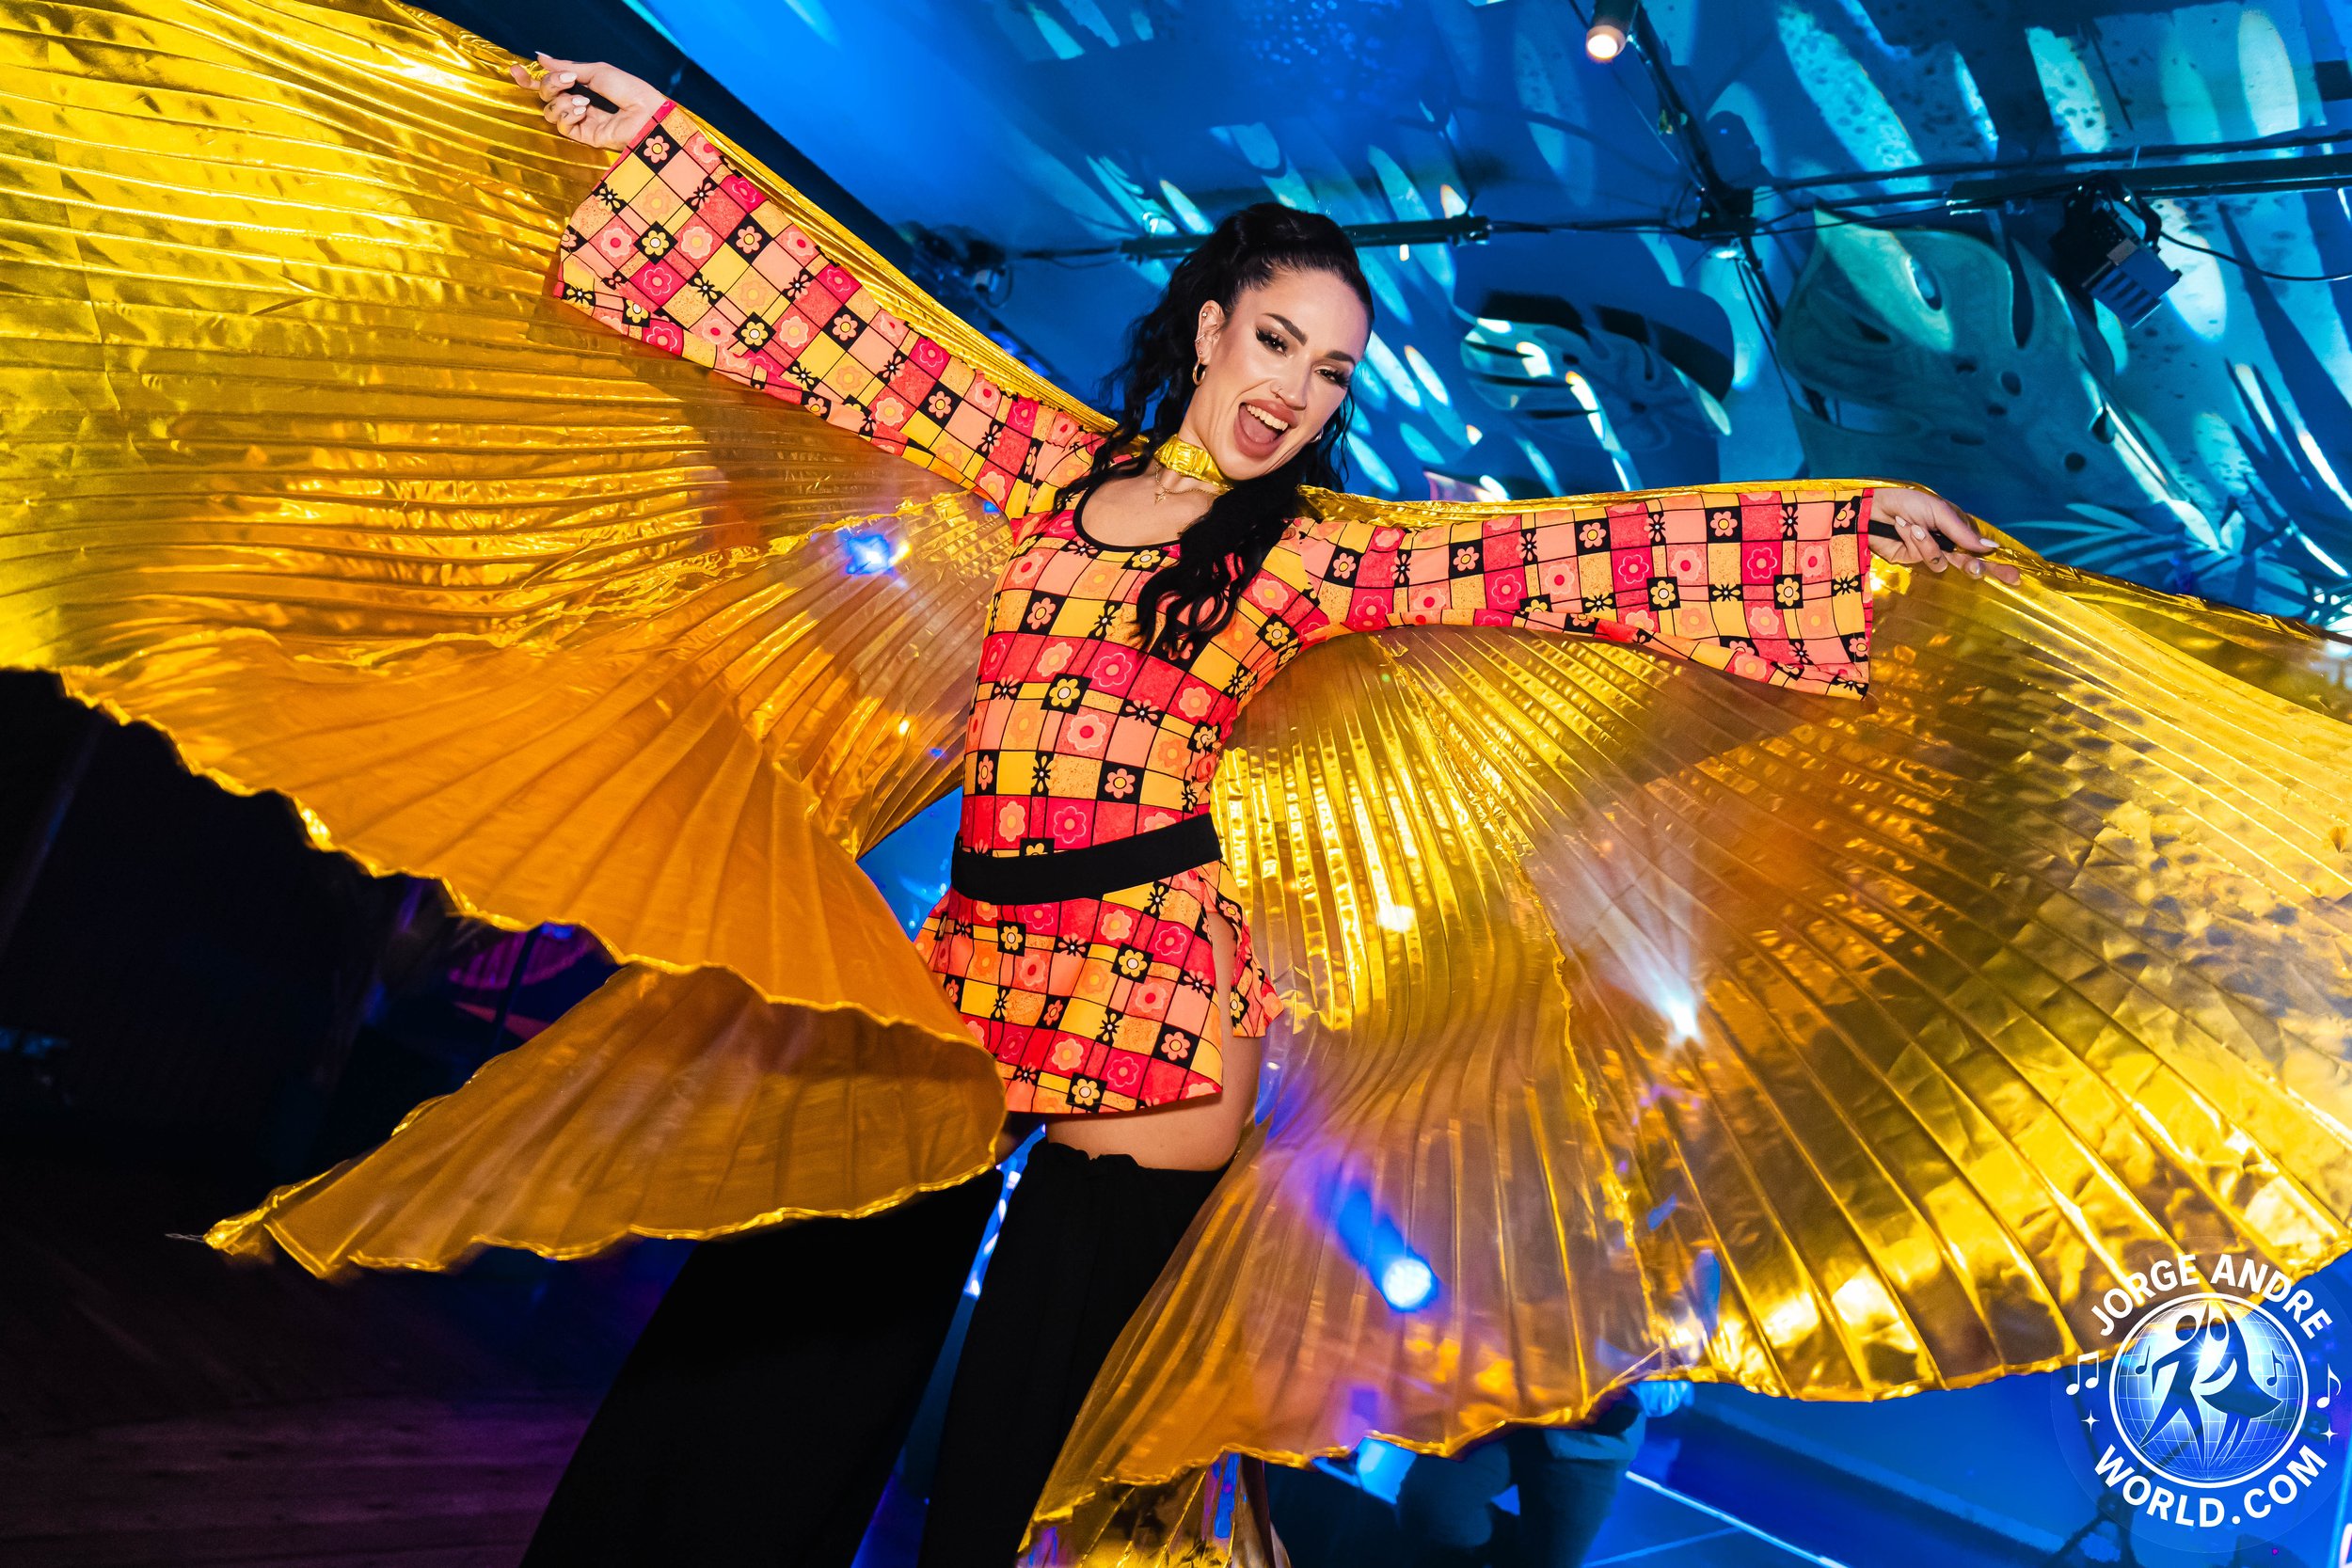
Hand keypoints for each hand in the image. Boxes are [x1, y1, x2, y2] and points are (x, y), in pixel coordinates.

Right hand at [507, 53, 661, 149]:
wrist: (647, 112)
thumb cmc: (629, 90)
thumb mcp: (596, 71)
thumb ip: (567, 67)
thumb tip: (541, 57)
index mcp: (582, 89)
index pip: (549, 86)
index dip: (530, 80)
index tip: (515, 70)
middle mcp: (579, 107)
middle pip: (545, 97)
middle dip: (549, 85)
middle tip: (567, 80)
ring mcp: (582, 124)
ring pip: (550, 113)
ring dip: (562, 102)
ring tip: (583, 100)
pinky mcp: (585, 139)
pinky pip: (563, 127)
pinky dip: (569, 115)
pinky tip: (584, 110)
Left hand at [1868, 487, 2018, 583]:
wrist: (1875, 509)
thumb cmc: (1909, 504)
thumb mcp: (1940, 512)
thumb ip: (1963, 533)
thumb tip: (1991, 549)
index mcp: (1957, 528)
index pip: (1980, 548)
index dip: (1997, 563)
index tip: (2014, 577)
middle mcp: (1947, 542)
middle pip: (1969, 562)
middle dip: (1977, 567)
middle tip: (1984, 571)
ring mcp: (1930, 552)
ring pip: (1944, 562)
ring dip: (1929, 543)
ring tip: (1914, 527)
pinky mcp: (1913, 560)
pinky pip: (1925, 559)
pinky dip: (1916, 543)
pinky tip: (1903, 528)